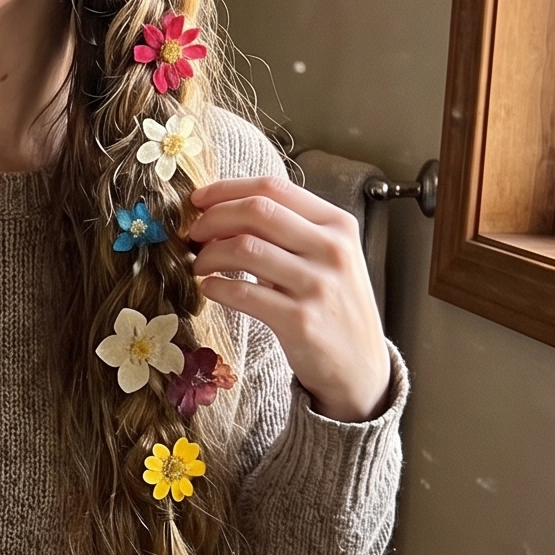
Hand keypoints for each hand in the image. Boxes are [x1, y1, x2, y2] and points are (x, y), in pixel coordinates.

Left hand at [184, 176, 391, 422]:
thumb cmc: (334, 306)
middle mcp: (331, 249)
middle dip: (213, 217)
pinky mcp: (300, 321)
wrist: (360, 367)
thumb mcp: (326, 258)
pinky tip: (210, 289)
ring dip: (209, 254)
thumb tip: (222, 214)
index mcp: (338, 224)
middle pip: (257, 211)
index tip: (199, 200)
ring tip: (200, 264)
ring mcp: (317, 285)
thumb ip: (286, 233)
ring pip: (245, 248)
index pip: (274, 187)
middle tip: (194, 233)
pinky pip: (242, 293)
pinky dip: (216, 287)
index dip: (227, 189)